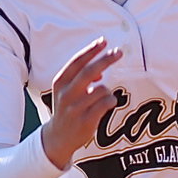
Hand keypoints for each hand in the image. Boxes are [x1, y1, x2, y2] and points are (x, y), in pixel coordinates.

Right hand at [41, 38, 121, 170]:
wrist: (58, 137)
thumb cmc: (67, 108)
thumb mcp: (66, 90)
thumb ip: (81, 78)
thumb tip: (102, 69)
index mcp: (60, 83)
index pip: (77, 62)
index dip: (91, 50)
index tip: (104, 41)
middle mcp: (66, 94)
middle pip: (89, 72)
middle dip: (105, 60)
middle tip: (118, 52)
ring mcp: (75, 108)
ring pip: (102, 89)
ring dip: (107, 90)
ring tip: (102, 98)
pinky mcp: (86, 121)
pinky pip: (106, 103)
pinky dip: (111, 101)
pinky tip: (106, 105)